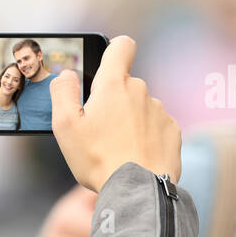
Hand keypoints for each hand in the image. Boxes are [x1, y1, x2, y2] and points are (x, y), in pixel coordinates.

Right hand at [50, 35, 180, 191]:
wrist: (138, 190)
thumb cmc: (98, 159)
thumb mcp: (65, 125)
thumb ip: (62, 92)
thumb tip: (67, 74)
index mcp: (114, 84)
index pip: (122, 46)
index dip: (113, 51)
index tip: (105, 67)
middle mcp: (141, 91)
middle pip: (125, 85)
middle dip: (113, 100)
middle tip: (99, 129)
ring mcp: (160, 111)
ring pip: (140, 107)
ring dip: (130, 120)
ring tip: (118, 148)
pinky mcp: (173, 131)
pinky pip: (156, 126)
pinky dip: (146, 136)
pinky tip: (136, 156)